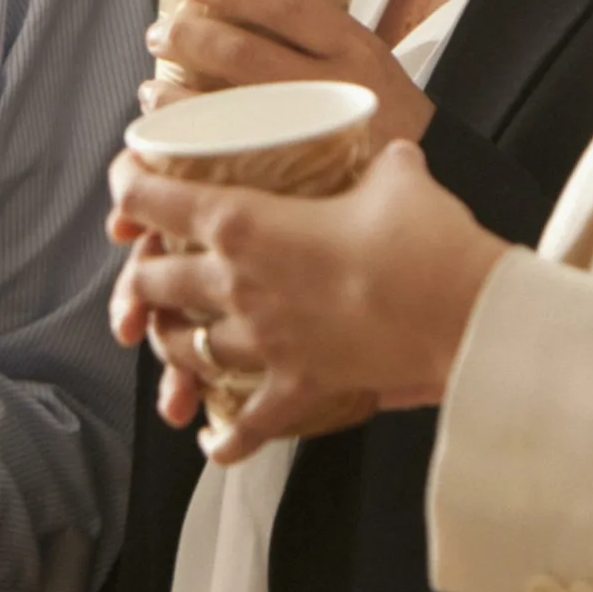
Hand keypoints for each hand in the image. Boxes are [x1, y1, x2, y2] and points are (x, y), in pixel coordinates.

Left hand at [107, 140, 512, 461]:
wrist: (466, 314)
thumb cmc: (425, 239)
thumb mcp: (396, 177)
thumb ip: (378, 162)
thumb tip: (392, 153)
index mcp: (244, 222)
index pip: (153, 198)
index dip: (127, 184)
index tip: (126, 178)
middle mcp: (237, 283)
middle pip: (153, 280)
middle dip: (141, 274)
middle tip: (149, 266)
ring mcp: (262, 341)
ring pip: (183, 348)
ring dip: (170, 342)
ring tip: (172, 336)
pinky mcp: (296, 386)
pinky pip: (245, 424)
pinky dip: (224, 437)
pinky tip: (210, 439)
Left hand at [142, 0, 434, 149]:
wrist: (437, 170)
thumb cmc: (379, 108)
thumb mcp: (364, 58)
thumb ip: (310, 40)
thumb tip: (226, 6)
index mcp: (356, 48)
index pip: (288, 5)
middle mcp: (338, 89)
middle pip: (247, 55)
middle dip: (191, 39)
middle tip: (158, 33)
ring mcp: (320, 139)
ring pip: (233, 113)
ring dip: (179, 100)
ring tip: (150, 92)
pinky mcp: (307, 183)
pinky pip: (240, 164)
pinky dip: (196, 151)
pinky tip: (170, 144)